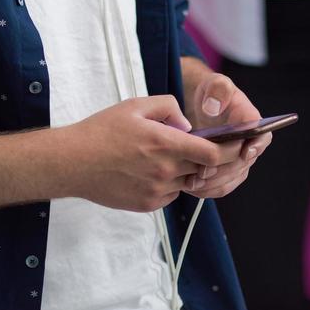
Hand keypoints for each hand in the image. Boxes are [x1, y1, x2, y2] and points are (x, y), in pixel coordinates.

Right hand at [58, 95, 242, 211]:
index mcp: (165, 143)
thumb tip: (187, 125)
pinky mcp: (147, 204)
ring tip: (166, 156)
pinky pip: (171, 194)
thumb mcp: (135, 105)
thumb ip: (168, 107)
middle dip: (212, 160)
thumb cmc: (102, 130)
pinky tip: (150, 170)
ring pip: (188, 182)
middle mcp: (165, 170)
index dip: (229, 150)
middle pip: (206, 170)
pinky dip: (170, 183)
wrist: (73, 162)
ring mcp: (156, 190)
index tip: (236, 144)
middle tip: (208, 149)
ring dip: (188, 171)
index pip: (213, 154)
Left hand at [179, 65, 271, 198]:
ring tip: (192, 183)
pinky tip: (191, 187)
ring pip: (233, 177)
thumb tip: (213, 107)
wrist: (206, 105)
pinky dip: (209, 189)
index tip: (245, 153)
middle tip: (203, 171)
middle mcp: (250, 142)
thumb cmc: (214, 93)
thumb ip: (218, 89)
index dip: (256, 146)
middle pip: (244, 162)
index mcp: (252, 120)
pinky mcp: (228, 169)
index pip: (262, 136)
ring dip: (214, 183)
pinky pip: (223, 184)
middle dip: (224, 169)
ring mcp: (240, 158)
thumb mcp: (216, 84)